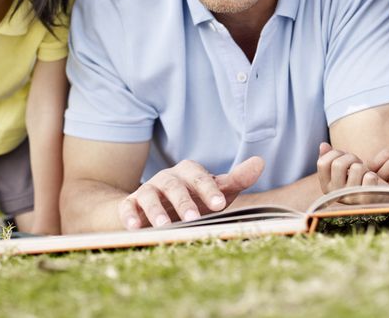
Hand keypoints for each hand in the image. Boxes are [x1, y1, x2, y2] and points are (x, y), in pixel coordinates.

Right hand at [118, 156, 264, 229]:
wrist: (152, 207)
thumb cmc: (192, 199)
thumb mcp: (214, 191)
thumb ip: (236, 179)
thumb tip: (260, 162)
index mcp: (188, 173)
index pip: (200, 178)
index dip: (210, 190)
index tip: (220, 205)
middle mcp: (167, 178)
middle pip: (175, 185)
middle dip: (184, 201)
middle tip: (194, 218)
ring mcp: (147, 190)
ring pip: (150, 195)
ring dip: (156, 210)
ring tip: (164, 226)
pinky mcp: (130, 204)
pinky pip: (128, 207)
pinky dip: (130, 216)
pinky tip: (135, 228)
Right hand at [316, 142, 382, 192]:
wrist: (375, 197)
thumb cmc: (356, 180)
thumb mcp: (341, 170)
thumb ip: (330, 158)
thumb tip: (323, 145)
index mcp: (326, 187)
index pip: (322, 163)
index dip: (335, 153)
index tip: (343, 157)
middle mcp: (336, 194)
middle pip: (338, 164)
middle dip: (351, 157)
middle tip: (356, 162)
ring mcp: (351, 198)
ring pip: (356, 168)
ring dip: (363, 167)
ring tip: (364, 173)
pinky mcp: (367, 200)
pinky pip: (369, 177)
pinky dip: (372, 175)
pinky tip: (371, 182)